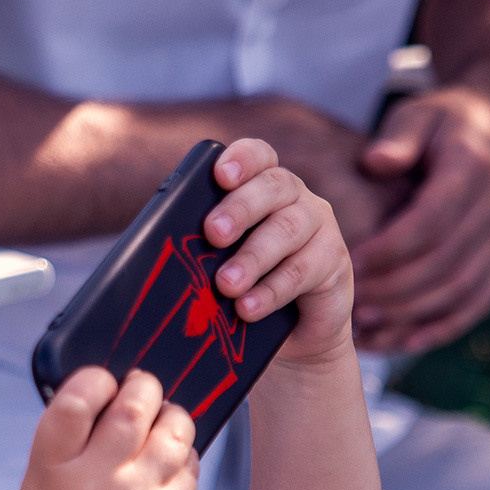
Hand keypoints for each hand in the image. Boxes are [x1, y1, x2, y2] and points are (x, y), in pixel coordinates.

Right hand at [13, 367, 195, 489]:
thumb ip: (65, 448)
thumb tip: (107, 394)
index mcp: (49, 473)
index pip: (76, 399)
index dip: (95, 379)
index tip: (103, 383)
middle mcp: (95, 482)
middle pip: (134, 404)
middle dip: (143, 388)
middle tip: (142, 391)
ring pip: (172, 427)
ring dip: (170, 416)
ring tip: (160, 425)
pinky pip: (189, 463)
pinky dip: (181, 456)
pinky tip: (164, 470)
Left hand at [200, 138, 355, 368]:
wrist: (295, 333)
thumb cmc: (246, 286)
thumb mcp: (220, 263)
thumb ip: (201, 248)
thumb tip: (156, 253)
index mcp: (261, 185)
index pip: (257, 157)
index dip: (242, 159)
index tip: (220, 174)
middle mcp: (293, 197)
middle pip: (272, 187)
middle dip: (239, 208)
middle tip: (213, 233)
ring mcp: (318, 225)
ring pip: (287, 229)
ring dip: (252, 257)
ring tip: (225, 284)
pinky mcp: (333, 261)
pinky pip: (302, 271)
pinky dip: (271, 291)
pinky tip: (248, 308)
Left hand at [347, 84, 489, 352]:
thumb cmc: (445, 121)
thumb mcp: (418, 114)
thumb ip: (398, 137)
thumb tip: (376, 161)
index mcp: (473, 169)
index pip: (432, 221)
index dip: (391, 248)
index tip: (352, 263)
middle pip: (445, 262)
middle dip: (394, 289)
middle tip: (350, 303)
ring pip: (461, 289)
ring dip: (412, 313)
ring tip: (366, 325)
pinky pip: (477, 302)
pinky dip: (442, 327)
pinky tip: (404, 342)